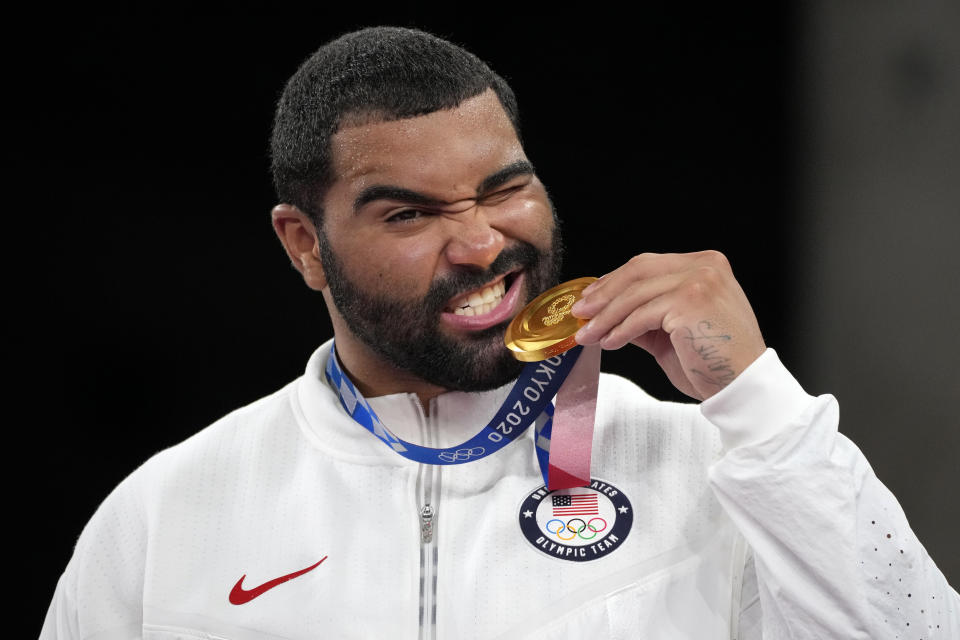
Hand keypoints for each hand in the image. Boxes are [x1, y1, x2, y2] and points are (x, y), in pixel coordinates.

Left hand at [571, 251, 765, 400]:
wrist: (743, 387)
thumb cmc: (714, 363)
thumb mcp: (672, 331)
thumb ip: (646, 316)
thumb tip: (607, 313)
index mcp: (706, 265)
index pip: (648, 265)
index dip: (614, 280)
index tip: (591, 297)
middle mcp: (705, 266)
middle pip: (638, 271)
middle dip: (604, 293)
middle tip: (580, 312)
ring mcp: (700, 281)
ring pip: (636, 294)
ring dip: (606, 316)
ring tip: (588, 334)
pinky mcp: (690, 302)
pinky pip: (642, 315)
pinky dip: (620, 329)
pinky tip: (608, 342)